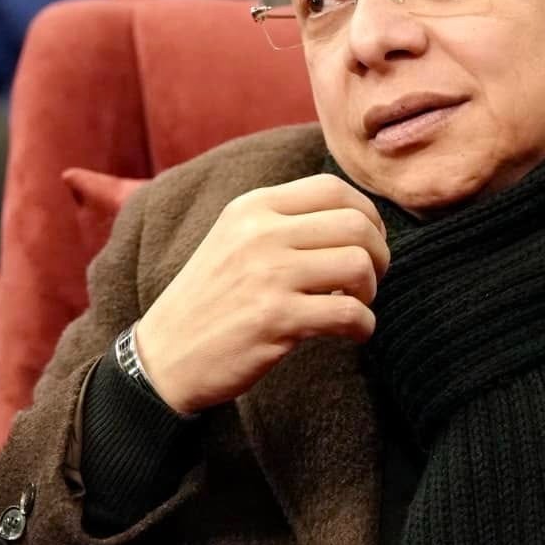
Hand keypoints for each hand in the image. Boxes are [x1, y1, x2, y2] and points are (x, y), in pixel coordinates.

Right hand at [134, 174, 388, 412]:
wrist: (166, 355)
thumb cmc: (213, 298)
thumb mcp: (236, 239)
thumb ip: (286, 220)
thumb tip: (360, 220)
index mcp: (254, 207)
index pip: (335, 189)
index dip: (368, 216)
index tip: (368, 244)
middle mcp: (261, 233)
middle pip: (358, 225)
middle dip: (379, 255)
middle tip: (368, 280)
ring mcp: (268, 275)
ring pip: (360, 266)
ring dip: (371, 291)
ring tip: (355, 305)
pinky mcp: (276, 319)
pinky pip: (350, 314)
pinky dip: (364, 326)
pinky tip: (353, 333)